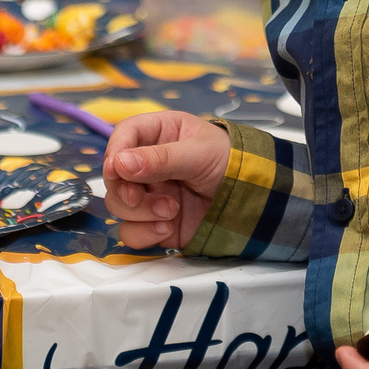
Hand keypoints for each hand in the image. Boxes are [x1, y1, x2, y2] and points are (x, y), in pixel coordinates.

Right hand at [101, 109, 231, 249]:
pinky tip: (167, 227)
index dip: (115, 152)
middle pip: (114, 176)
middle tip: (140, 198)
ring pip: (119, 206)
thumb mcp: (198, 153)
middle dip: (126, 190)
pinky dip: (145, 233)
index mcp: (159, 134)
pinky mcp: (154, 223)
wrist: (254, 200)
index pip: (123, 136)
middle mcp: (148, 165)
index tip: (115, 169)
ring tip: (172, 210)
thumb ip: (160, 159)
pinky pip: (131, 232)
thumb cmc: (231, 162)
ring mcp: (150, 195)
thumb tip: (120, 163)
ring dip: (140, 213)